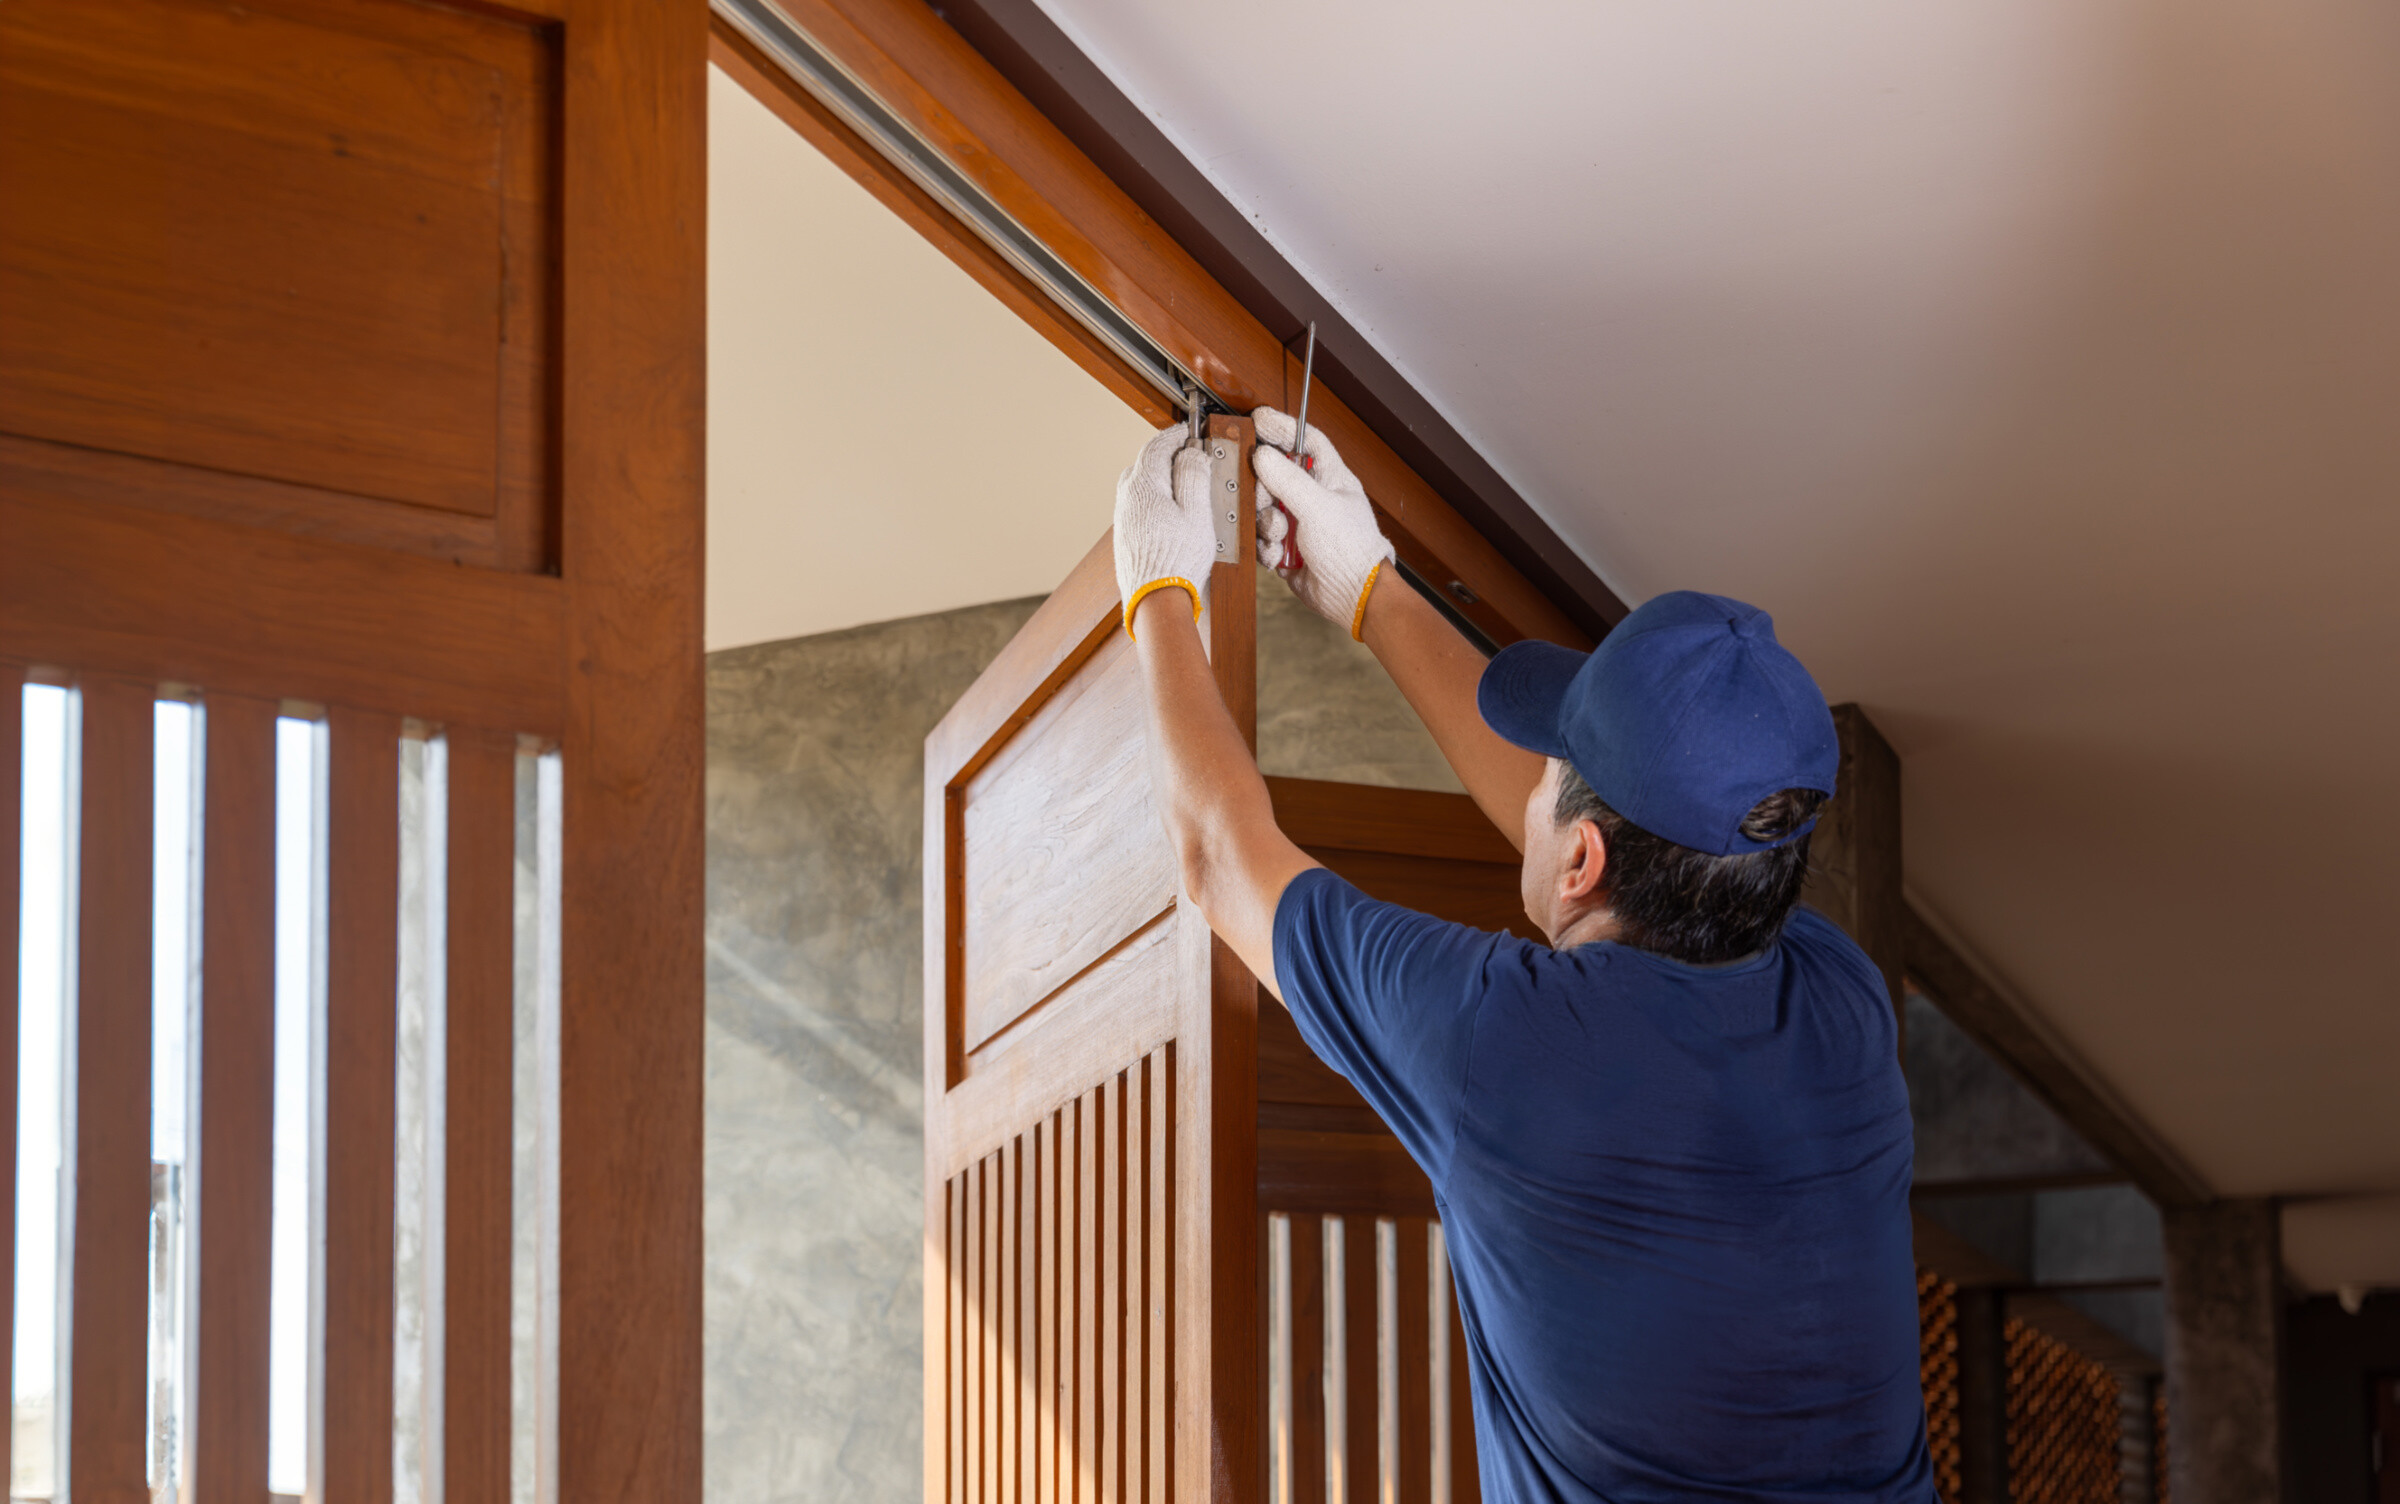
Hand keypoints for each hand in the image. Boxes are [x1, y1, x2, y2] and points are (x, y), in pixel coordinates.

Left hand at [1113, 424, 1218, 637]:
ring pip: (1140, 485)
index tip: (1191, 431)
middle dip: (1168, 455)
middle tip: (1192, 456)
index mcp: (1142, 486)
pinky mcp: (1125, 537)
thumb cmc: (1177, 559)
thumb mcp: (1196, 512)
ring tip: (1187, 485)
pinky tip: (1173, 512)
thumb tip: (1190, 452)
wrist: (1155, 602)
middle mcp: (1126, 499)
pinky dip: (1156, 499)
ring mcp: (1123, 519)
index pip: (1156, 447)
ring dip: (1162, 478)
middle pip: (1144, 464)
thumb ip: (1193, 477)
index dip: (1176, 435)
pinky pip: (1139, 506)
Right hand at [1251, 407, 1395, 638]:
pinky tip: (1280, 556)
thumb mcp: (1318, 506)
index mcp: (1331, 479)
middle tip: (1268, 503)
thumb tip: (1262, 455)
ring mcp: (1300, 523)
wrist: (1352, 596)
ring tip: (1282, 537)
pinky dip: (1267, 548)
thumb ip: (1287, 479)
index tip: (1259, 420)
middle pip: (1274, 476)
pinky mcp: (1288, 547)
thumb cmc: (1352, 551)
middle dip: (1265, 492)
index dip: (1283, 427)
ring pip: (1264, 510)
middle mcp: (1315, 498)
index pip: (1306, 441)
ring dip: (1267, 526)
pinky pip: (1263, 539)